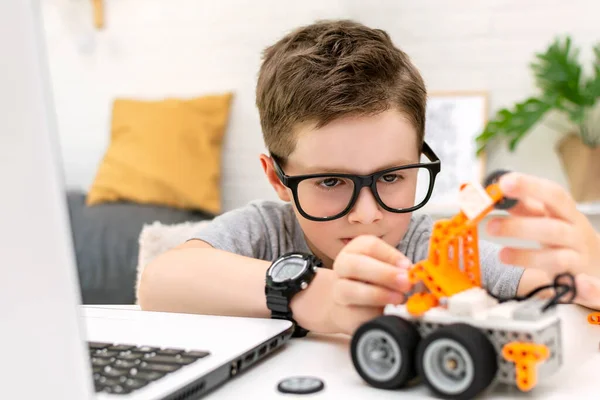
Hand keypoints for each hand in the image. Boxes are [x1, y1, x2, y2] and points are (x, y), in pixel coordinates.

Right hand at [326, 235, 411, 334]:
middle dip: (384, 274)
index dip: (390, 255)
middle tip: (406, 283)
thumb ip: (399, 269)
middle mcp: (343, 266)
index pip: (370, 245)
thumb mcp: (386, 269)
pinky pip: (353, 314)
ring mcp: (338, 291)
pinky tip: (385, 314)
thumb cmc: (374, 282)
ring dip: (377, 294)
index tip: (407, 266)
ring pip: (348, 290)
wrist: (350, 307)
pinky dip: (371, 314)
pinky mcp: (341, 314)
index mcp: (355, 250)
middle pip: (355, 265)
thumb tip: (415, 274)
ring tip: (398, 299)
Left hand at [486, 172, 599, 305]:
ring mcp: (579, 258)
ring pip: (557, 257)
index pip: (553, 195)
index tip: (504, 182)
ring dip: (527, 256)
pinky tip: (567, 282)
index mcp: (567, 214)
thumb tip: (497, 195)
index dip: (529, 187)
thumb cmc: (567, 238)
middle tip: (490, 226)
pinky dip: (578, 285)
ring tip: (501, 255)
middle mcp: (576, 233)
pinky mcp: (580, 282)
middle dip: (520, 226)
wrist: (598, 265)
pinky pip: (582, 285)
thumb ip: (525, 208)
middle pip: (552, 227)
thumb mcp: (548, 219)